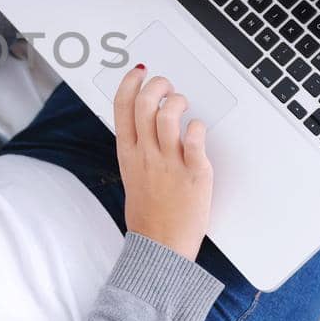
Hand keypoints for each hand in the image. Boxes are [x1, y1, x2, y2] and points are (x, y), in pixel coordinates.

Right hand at [113, 68, 212, 259]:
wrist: (160, 248)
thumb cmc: (149, 215)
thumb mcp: (132, 176)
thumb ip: (137, 148)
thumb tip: (145, 122)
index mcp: (128, 154)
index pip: (121, 107)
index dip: (130, 82)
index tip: (139, 72)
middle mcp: (146, 154)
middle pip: (145, 104)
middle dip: (157, 85)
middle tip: (166, 87)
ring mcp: (170, 162)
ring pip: (169, 114)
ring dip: (178, 101)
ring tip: (183, 106)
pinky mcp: (195, 172)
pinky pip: (195, 137)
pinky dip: (197, 126)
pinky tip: (197, 131)